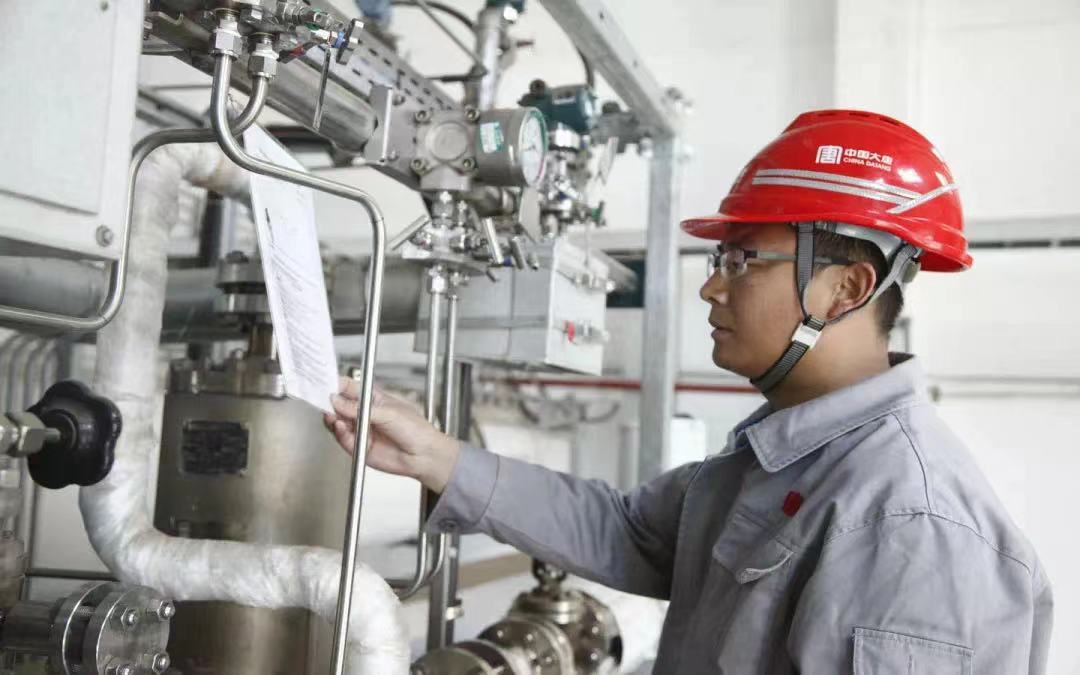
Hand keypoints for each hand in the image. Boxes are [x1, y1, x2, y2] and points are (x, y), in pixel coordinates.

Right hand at [323, 377, 461, 493]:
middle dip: (330, 403)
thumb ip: (360, 408)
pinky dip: (339, 433)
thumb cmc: (416, 430)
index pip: (349, 388)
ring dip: (332, 419)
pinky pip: (343, 439)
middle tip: (324, 402)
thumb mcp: (388, 413)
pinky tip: (341, 427)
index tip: (325, 383)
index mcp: (373, 399)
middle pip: (339, 405)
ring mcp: (361, 430)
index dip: (336, 385)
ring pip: (338, 422)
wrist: (424, 456)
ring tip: (333, 416)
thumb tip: (337, 401)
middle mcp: (364, 413)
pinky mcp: (359, 446)